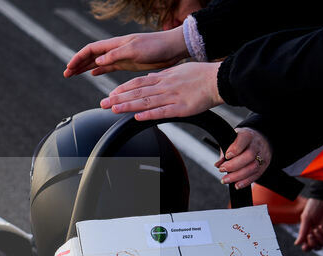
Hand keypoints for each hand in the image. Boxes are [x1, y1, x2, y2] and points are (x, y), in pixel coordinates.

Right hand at [63, 30, 188, 77]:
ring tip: (74, 75)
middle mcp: (115, 50)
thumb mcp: (134, 49)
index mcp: (115, 44)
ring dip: (86, 68)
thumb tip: (98, 61)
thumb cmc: (156, 46)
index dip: (79, 58)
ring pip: (98, 62)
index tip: (69, 67)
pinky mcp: (128, 63)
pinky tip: (93, 74)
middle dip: (78, 64)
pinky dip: (99, 70)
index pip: (91, 50)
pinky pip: (109, 67)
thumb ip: (116, 55)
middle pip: (91, 56)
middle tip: (66, 74)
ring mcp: (121, 57)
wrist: (172, 49)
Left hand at [100, 62, 222, 119]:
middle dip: (119, 98)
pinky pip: (162, 112)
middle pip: (138, 92)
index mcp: (164, 77)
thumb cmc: (202, 75)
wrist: (219, 79)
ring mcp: (172, 97)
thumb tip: (148, 79)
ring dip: (128, 106)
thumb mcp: (179, 70)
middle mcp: (165, 86)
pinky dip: (149, 114)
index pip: (139, 82)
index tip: (111, 93)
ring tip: (113, 109)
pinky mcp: (181, 108)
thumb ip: (163, 76)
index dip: (123, 88)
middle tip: (103, 103)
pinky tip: (137, 117)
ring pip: (146, 101)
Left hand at [215, 128, 270, 188]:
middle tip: (222, 170)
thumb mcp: (231, 140)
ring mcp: (262, 155)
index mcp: (248, 135)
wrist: (260, 140)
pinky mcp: (264, 165)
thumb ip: (224, 151)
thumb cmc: (242, 141)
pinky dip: (245, 182)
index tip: (227, 156)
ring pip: (253, 167)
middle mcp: (257, 145)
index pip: (244, 139)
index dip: (235, 148)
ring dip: (238, 176)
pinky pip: (256, 175)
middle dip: (234, 165)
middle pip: (249, 155)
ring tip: (226, 180)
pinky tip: (237, 185)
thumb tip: (218, 164)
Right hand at [295, 199, 322, 250]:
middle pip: (317, 247)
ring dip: (320, 239)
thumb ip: (302, 231)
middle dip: (313, 243)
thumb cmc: (314, 206)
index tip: (304, 246)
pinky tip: (321, 226)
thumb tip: (297, 244)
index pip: (309, 245)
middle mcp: (319, 234)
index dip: (307, 248)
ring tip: (316, 229)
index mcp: (310, 232)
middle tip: (310, 235)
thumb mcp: (306, 218)